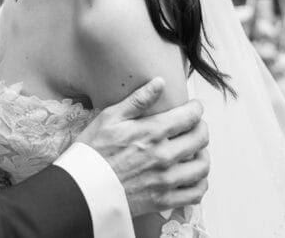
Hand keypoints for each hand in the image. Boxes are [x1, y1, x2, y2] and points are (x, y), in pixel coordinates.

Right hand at [75, 77, 209, 215]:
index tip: (194, 107)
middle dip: (201, 128)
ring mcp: (166, 180)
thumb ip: (137, 100)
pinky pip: (195, 193)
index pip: (189, 117)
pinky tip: (192, 176)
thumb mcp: (109, 118)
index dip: (196, 109)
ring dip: (203, 155)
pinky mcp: (164, 200)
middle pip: (200, 139)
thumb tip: (159, 82)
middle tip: (195, 126)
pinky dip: (199, 183)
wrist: (81, 189)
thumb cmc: (92, 152)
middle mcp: (164, 155)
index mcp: (151, 132)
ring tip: (195, 151)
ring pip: (202, 166)